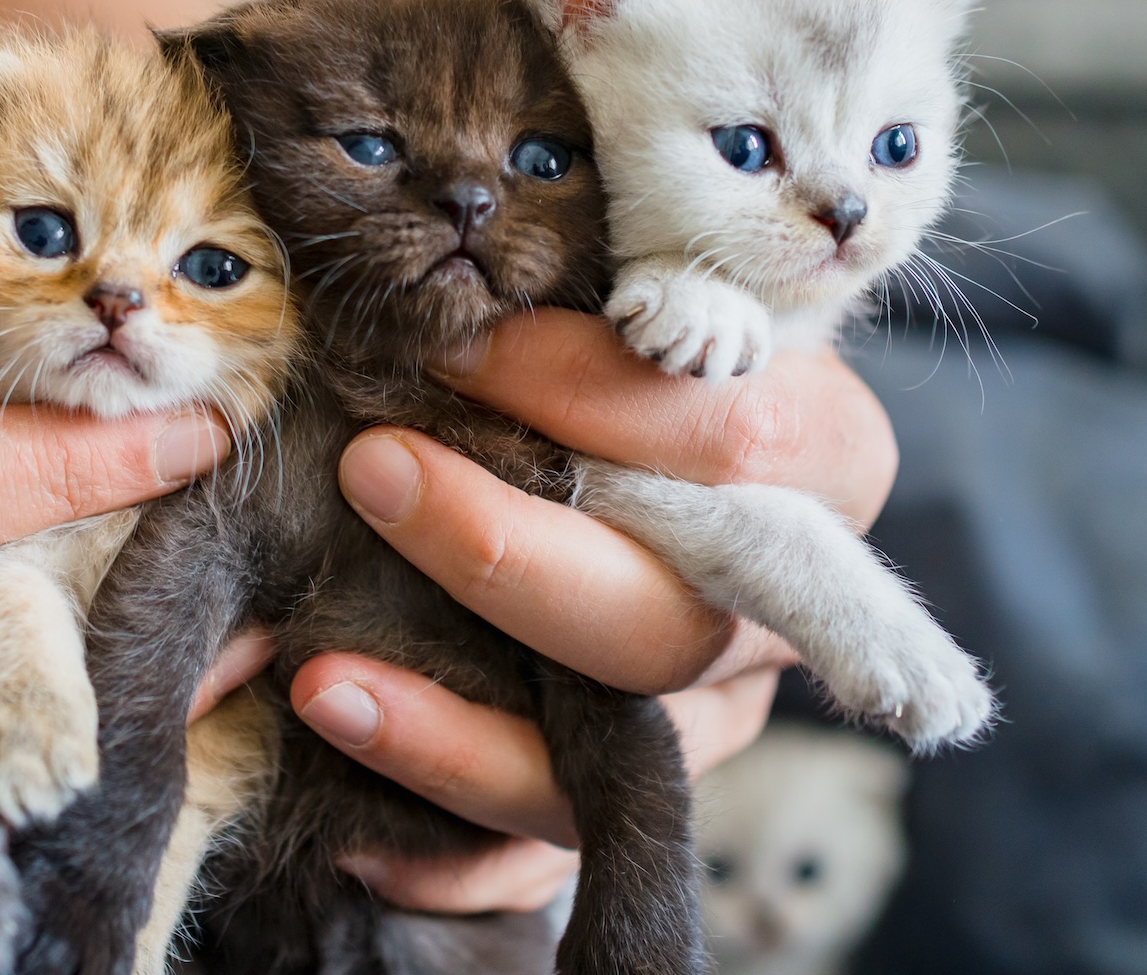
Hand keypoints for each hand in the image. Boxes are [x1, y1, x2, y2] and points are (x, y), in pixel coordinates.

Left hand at [302, 308, 897, 912]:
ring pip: (616, 762)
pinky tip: (362, 834)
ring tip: (324, 688)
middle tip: (372, 474)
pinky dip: (463, 857)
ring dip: (461, 737)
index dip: (582, 395)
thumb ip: (584, 301)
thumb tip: (439, 322)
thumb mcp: (647, 291)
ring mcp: (718, 712)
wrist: (681, 438)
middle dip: (504, 556)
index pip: (729, 441)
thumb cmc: (642, 339)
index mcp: (822, 460)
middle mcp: (780, 610)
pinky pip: (561, 853)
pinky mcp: (644, 786)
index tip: (448, 353)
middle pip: (667, 622)